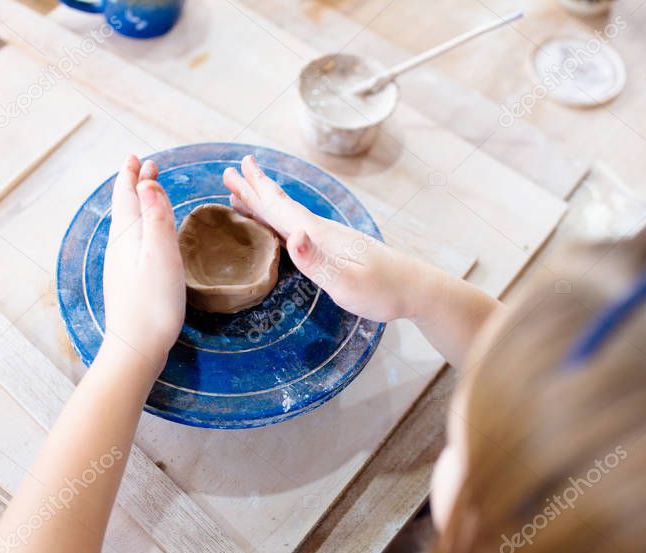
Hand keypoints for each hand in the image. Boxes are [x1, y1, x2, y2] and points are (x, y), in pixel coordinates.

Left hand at [102, 155, 185, 374]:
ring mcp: (120, 265)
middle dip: (135, 186)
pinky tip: (145, 237)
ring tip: (146, 194)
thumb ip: (156, 217)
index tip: (137, 158)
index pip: (127, 195)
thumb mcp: (161, 254)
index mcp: (127, 236)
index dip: (132, 175)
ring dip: (137, 205)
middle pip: (125, 207)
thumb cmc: (153, 303)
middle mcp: (119, 247)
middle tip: (145, 168)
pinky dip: (140, 227)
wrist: (136, 347)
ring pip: (127, 225)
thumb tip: (146, 184)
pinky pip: (131, 242)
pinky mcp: (127, 281)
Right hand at [223, 155, 421, 321]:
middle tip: (230, 172)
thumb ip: (316, 262)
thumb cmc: (382, 290)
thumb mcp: (346, 281)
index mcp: (319, 235)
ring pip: (287, 217)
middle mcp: (321, 232)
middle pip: (281, 206)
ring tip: (243, 196)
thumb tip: (293, 237)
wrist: (414, 289)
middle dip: (255, 190)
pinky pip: (296, 231)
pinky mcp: (334, 251)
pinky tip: (278, 229)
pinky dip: (279, 224)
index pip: (281, 208)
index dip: (257, 190)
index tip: (236, 169)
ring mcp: (328, 240)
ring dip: (264, 205)